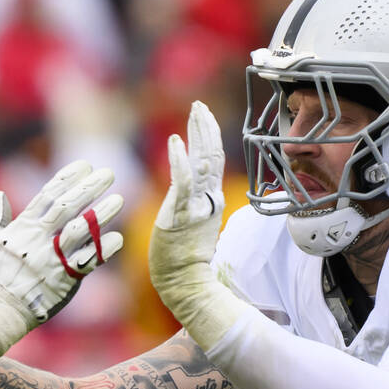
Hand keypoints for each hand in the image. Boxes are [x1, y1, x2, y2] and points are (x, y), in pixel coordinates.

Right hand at [0, 160, 124, 361]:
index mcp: (22, 228)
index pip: (47, 195)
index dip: (67, 178)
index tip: (84, 164)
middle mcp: (40, 240)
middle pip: (68, 207)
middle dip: (89, 188)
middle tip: (109, 173)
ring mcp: (53, 259)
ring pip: (82, 231)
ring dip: (102, 214)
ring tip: (120, 199)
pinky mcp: (65, 280)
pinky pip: (89, 261)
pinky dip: (104, 249)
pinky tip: (118, 237)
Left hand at [149, 101, 244, 348]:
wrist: (184, 283)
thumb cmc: (184, 259)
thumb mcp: (194, 225)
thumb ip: (195, 205)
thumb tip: (195, 194)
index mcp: (210, 200)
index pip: (213, 160)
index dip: (209, 135)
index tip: (202, 113)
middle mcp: (208, 199)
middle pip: (212, 154)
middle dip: (206, 127)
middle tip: (199, 104)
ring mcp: (197, 206)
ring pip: (203, 162)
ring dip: (198, 134)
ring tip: (194, 111)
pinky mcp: (182, 214)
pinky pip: (183, 183)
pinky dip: (180, 160)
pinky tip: (175, 141)